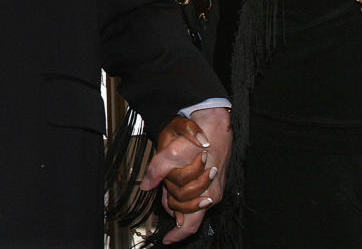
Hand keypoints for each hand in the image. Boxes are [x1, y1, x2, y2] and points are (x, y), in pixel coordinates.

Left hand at [141, 107, 230, 242]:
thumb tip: (146, 186)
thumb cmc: (198, 138)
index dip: (176, 233)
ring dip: (178, 200)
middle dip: (173, 209)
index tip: (168, 240)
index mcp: (206, 193)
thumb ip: (157, 171)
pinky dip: (185, 193)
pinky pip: (198, 195)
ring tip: (169, 188)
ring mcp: (214, 187)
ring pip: (193, 205)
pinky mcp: (214, 180)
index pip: (189, 223)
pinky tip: (177, 183)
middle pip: (189, 216)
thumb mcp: (171, 153)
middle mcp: (212, 194)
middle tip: (163, 198)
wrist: (215, 124)